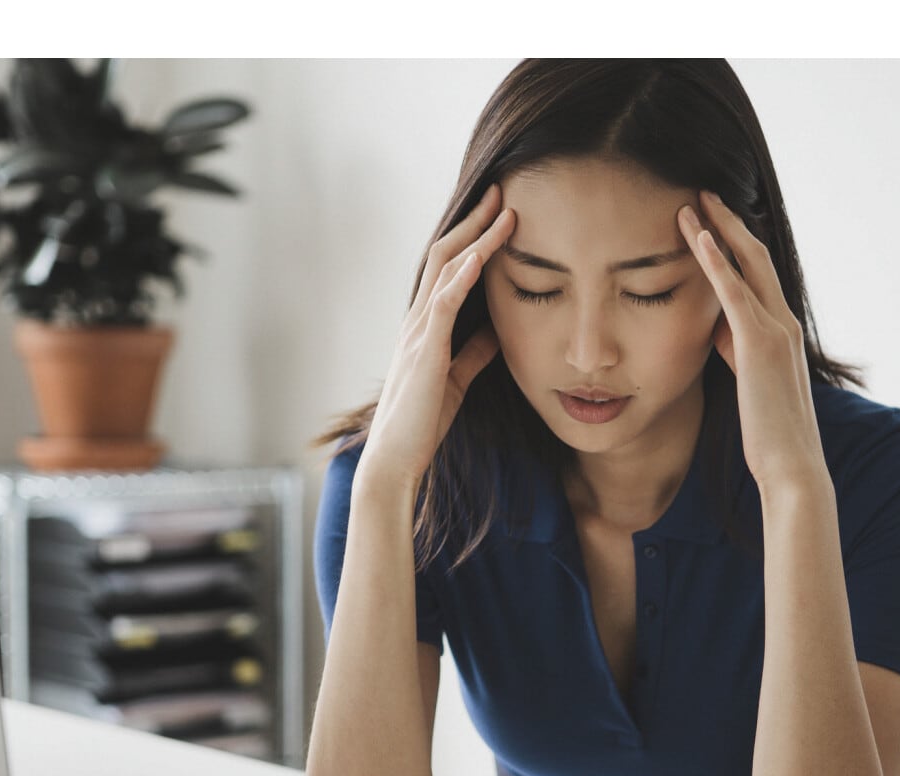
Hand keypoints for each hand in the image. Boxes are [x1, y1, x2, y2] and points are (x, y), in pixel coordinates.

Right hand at [359, 184, 515, 488]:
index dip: (472, 238)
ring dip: (476, 237)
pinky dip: (463, 277)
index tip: (498, 213)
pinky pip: (444, 305)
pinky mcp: (426, 352)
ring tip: (504, 211)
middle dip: (474, 221)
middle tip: (502, 192)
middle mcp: (417, 321)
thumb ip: (475, 350)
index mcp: (425, 326)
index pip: (447, 268)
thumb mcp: (458, 378)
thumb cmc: (422, 422)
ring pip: (445, 270)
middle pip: (444, 255)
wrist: (395, 459)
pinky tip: (482, 255)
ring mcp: (418, 333)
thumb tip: (498, 329)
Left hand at [678, 190, 827, 491]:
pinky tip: (697, 236)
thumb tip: (717, 331)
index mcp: (781, 332)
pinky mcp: (759, 344)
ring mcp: (774, 330)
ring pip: (746, 264)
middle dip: (728, 222)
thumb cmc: (769, 434)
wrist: (792, 465)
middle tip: (703, 193)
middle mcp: (783, 322)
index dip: (736, 244)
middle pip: (755, 256)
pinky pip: (734, 293)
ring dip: (718, 229)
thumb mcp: (749, 382)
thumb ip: (737, 351)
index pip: (759, 275)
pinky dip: (716, 261)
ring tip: (692, 201)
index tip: (713, 219)